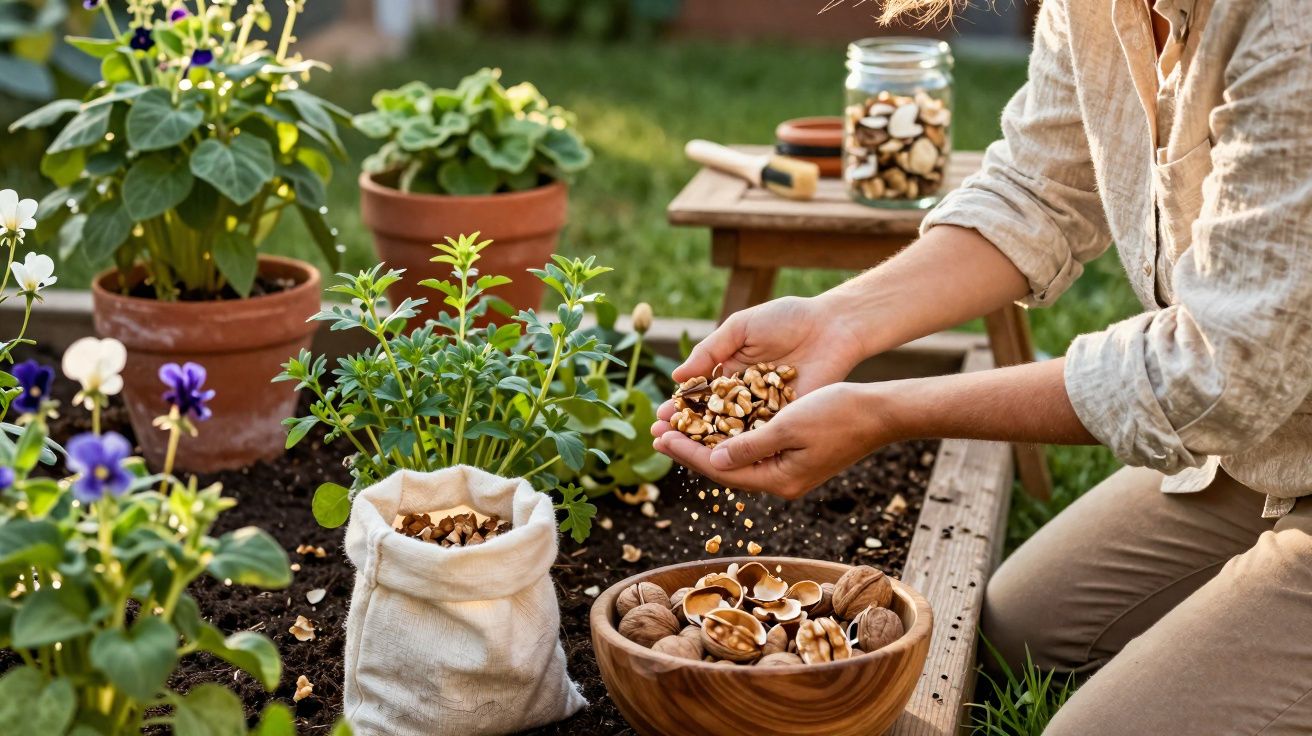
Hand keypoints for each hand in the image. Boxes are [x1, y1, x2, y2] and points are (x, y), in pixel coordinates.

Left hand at [652, 382, 896, 497]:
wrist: (880, 411)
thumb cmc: (838, 413)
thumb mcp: (788, 425)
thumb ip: (749, 445)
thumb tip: (712, 461)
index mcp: (779, 480)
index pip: (721, 470)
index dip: (687, 452)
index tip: (660, 436)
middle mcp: (781, 481)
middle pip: (724, 467)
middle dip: (689, 448)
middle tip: (657, 432)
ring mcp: (789, 470)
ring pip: (736, 458)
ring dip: (705, 441)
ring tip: (676, 427)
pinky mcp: (795, 456)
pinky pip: (753, 449)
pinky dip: (729, 437)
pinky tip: (712, 424)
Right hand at [654, 295, 867, 436]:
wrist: (831, 325)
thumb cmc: (786, 319)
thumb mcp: (740, 328)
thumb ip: (710, 351)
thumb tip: (677, 376)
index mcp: (731, 371)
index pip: (700, 395)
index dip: (680, 408)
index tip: (660, 419)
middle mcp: (745, 394)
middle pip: (711, 418)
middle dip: (686, 430)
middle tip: (661, 439)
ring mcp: (765, 409)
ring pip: (732, 432)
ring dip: (707, 443)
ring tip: (683, 452)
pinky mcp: (786, 418)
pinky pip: (760, 435)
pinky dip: (741, 445)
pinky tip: (720, 455)